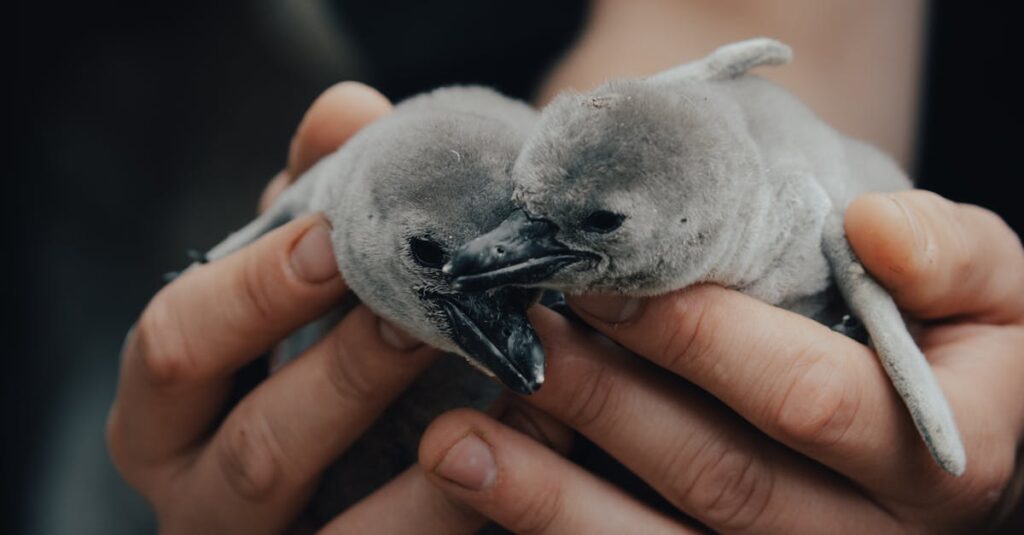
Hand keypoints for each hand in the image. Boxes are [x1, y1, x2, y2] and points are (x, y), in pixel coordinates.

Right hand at [107, 82, 517, 533]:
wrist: (358, 448)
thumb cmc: (308, 342)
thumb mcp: (298, 273)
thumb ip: (310, 198)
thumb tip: (347, 112)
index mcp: (167, 410)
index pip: (174, 348)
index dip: (252, 292)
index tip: (334, 238)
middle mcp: (203, 496)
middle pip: (259, 446)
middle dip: (349, 371)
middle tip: (429, 309)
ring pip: (347, 530)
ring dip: (434, 446)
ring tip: (506, 370)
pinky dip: (478, 494)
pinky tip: (541, 428)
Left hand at [418, 190, 1023, 532]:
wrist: (952, 433)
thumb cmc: (962, 346)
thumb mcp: (993, 289)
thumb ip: (950, 256)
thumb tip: (875, 228)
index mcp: (940, 454)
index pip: (810, 399)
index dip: (700, 338)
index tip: (605, 282)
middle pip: (721, 481)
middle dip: (607, 405)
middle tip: (517, 337)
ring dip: (552, 498)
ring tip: (456, 441)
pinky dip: (562, 531)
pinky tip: (488, 491)